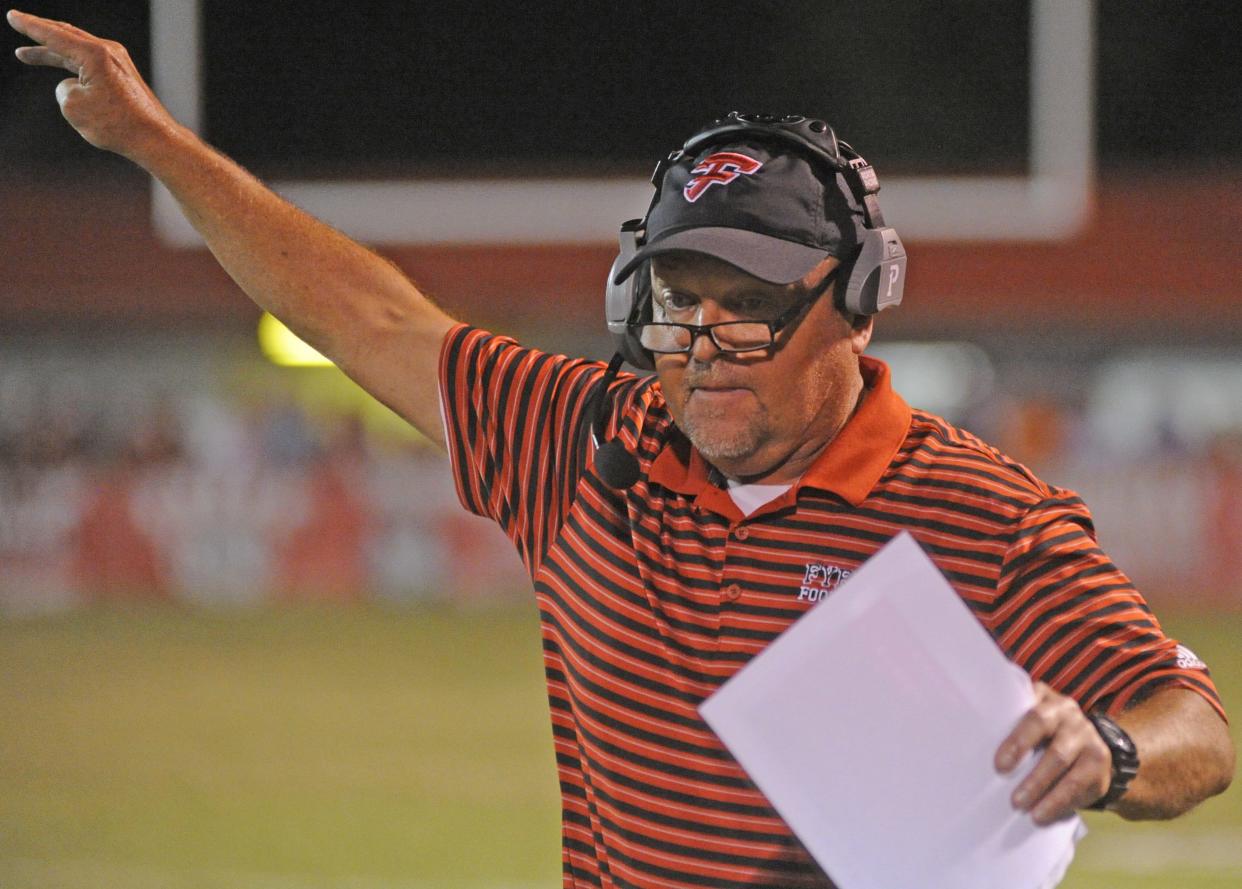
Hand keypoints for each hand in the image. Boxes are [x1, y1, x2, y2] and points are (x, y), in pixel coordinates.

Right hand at [7, 9, 177, 159]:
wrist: (155, 138)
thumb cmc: (116, 125)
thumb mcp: (73, 107)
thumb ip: (64, 90)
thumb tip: (74, 86)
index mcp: (94, 54)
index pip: (54, 35)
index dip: (30, 26)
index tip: (12, 16)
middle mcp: (108, 51)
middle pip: (66, 35)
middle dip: (39, 33)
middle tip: (18, 24)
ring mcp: (118, 62)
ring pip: (77, 51)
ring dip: (52, 54)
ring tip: (27, 56)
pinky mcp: (124, 75)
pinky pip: (90, 64)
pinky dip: (72, 66)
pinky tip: (62, 72)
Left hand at [995, 681, 1111, 823]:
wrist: (1085, 740)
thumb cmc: (1041, 728)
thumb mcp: (1026, 715)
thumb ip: (1008, 719)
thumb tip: (969, 735)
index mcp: (1049, 702)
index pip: (1035, 719)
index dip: (1017, 742)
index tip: (1000, 766)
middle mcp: (1073, 719)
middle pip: (1056, 751)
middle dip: (1034, 778)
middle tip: (1015, 800)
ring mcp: (1090, 742)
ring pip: (1070, 773)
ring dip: (1046, 794)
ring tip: (1027, 811)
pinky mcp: (1100, 766)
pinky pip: (1081, 788)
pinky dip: (1061, 803)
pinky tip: (1043, 814)